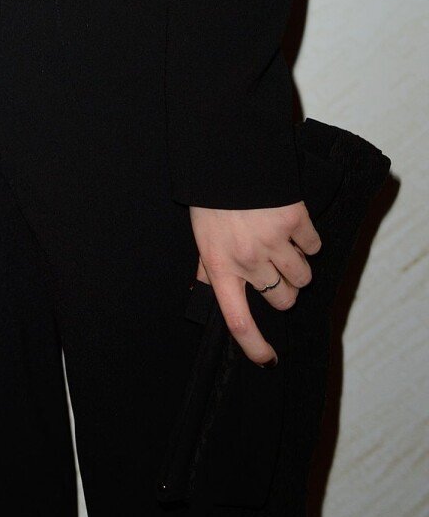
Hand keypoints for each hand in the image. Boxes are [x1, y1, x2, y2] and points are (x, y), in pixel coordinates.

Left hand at [190, 201, 320, 365]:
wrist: (227, 155)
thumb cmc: (212, 199)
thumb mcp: (202, 236)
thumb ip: (209, 269)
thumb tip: (207, 296)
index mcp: (220, 265)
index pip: (238, 321)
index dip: (255, 346)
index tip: (268, 360)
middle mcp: (247, 259)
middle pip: (283, 300)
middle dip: (284, 288)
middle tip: (273, 266)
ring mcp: (272, 241)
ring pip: (303, 276)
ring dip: (298, 263)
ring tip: (280, 241)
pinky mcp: (294, 220)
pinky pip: (314, 246)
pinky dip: (308, 238)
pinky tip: (290, 223)